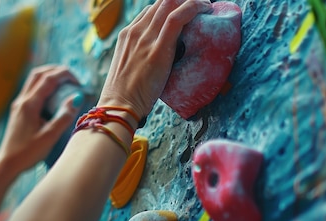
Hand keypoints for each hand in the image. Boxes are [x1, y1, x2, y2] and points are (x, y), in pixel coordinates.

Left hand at [0, 65, 82, 173]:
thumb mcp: (49, 136)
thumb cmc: (27, 153)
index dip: (65, 75)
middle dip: (56, 70)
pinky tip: (52, 95)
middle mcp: (22, 100)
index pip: (48, 79)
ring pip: (33, 80)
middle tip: (72, 78)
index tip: (78, 81)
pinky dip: (43, 85)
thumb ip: (63, 117)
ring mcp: (18, 104)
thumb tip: (76, 99)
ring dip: (49, 76)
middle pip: (38, 73)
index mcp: (29, 104)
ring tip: (64, 83)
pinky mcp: (18, 110)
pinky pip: (31, 89)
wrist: (8, 163)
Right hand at [98, 0, 211, 117]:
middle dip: (182, 1)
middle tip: (200, 6)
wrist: (118, 105)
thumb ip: (142, 59)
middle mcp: (135, 31)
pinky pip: (177, 18)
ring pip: (170, 4)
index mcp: (126, 35)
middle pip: (161, 3)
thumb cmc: (124, 96)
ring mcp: (145, 38)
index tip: (184, 14)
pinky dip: (193, 8)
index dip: (170, 9)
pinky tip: (205, 9)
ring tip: (206, 7)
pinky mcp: (158, 48)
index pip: (151, 11)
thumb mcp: (129, 69)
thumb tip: (160, 62)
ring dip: (191, 2)